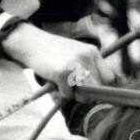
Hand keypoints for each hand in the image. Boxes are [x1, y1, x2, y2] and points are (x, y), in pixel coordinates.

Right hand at [2, 24, 119, 96]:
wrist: (30, 42)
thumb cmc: (53, 54)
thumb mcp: (75, 56)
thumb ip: (87, 70)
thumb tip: (97, 97)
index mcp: (93, 52)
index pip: (109, 78)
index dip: (100, 88)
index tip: (90, 91)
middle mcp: (87, 56)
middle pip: (100, 88)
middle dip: (88, 95)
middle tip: (73, 91)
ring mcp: (76, 64)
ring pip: (86, 93)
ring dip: (74, 95)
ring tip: (63, 86)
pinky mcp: (63, 72)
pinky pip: (68, 94)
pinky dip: (60, 93)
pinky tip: (53, 82)